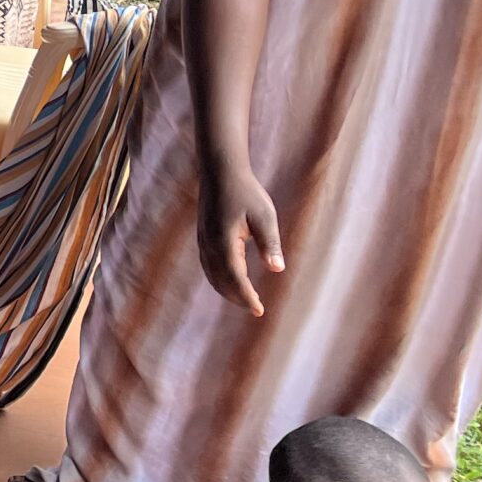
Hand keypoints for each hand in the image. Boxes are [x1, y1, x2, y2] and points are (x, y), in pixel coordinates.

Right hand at [197, 154, 284, 315]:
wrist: (220, 171)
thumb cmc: (246, 192)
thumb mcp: (264, 216)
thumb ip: (270, 244)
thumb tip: (277, 270)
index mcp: (224, 242)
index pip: (236, 278)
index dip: (247, 297)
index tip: (260, 311)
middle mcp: (209, 245)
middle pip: (221, 281)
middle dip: (237, 297)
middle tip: (256, 308)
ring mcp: (203, 241)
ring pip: (212, 275)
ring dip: (226, 290)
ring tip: (244, 299)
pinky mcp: (203, 237)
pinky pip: (208, 266)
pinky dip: (218, 279)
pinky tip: (230, 280)